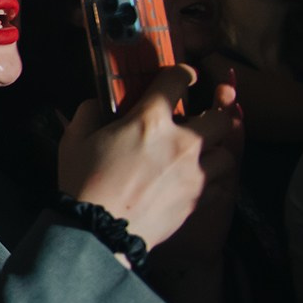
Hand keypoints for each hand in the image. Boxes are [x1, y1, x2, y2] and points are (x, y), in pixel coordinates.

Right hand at [58, 66, 240, 251]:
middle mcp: (182, 141)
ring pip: (229, 152)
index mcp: (150, 120)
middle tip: (207, 114)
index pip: (177, 79)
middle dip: (217, 112)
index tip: (182, 76)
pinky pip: (224, 184)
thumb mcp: (74, 140)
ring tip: (206, 153)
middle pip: (221, 117)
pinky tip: (204, 180)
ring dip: (218, 150)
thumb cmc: (83, 182)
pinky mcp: (199, 199)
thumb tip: (97, 104)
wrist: (99, 230)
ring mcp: (195, 172)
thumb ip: (88, 113)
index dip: (182, 72)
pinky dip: (218, 180)